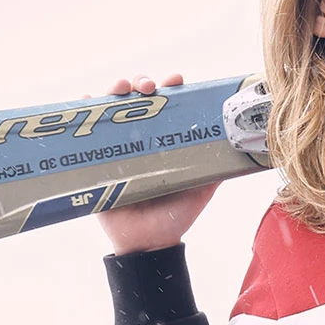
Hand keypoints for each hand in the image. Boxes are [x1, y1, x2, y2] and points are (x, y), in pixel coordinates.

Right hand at [95, 74, 217, 252]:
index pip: (168, 104)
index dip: (172, 87)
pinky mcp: (97, 157)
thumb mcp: (200, 190)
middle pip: (138, 98)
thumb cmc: (174, 216)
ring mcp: (118, 145)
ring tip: (120, 89)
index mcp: (165, 139)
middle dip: (142, 83)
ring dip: (115, 89)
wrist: (148, 243)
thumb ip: (215, 170)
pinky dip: (84, 108)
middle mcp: (141, 137)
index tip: (176, 81)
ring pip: (112, 106)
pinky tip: (88, 99)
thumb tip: (240, 151)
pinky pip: (86, 128)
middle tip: (147, 88)